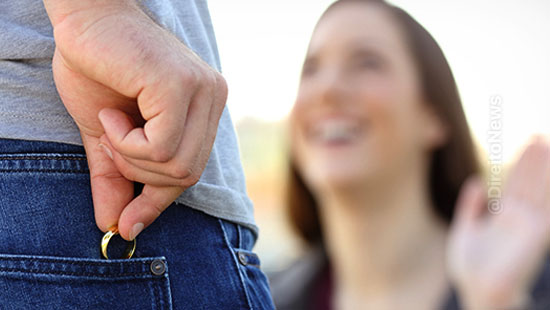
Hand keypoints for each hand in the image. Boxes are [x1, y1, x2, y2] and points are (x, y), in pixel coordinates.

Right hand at [44, 0, 226, 239]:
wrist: (82, 22)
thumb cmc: (97, 70)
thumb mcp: (107, 137)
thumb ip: (117, 178)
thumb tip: (117, 227)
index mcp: (205, 108)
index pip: (192, 170)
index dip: (158, 201)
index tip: (128, 225)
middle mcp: (213, 98)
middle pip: (188, 174)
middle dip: (140, 175)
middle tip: (109, 144)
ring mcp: (202, 90)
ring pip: (177, 165)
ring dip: (131, 157)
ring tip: (111, 123)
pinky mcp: (181, 85)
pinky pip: (162, 146)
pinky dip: (127, 142)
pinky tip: (113, 112)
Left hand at [447, 137, 549, 308]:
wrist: (476, 294)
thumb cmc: (470, 269)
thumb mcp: (465, 230)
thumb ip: (470, 206)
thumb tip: (478, 181)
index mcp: (502, 217)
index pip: (513, 184)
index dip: (519, 164)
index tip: (526, 144)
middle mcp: (517, 219)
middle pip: (527, 182)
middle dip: (532, 160)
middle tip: (537, 134)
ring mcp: (527, 226)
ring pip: (537, 190)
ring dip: (541, 169)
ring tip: (543, 143)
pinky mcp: (535, 237)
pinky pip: (548, 211)